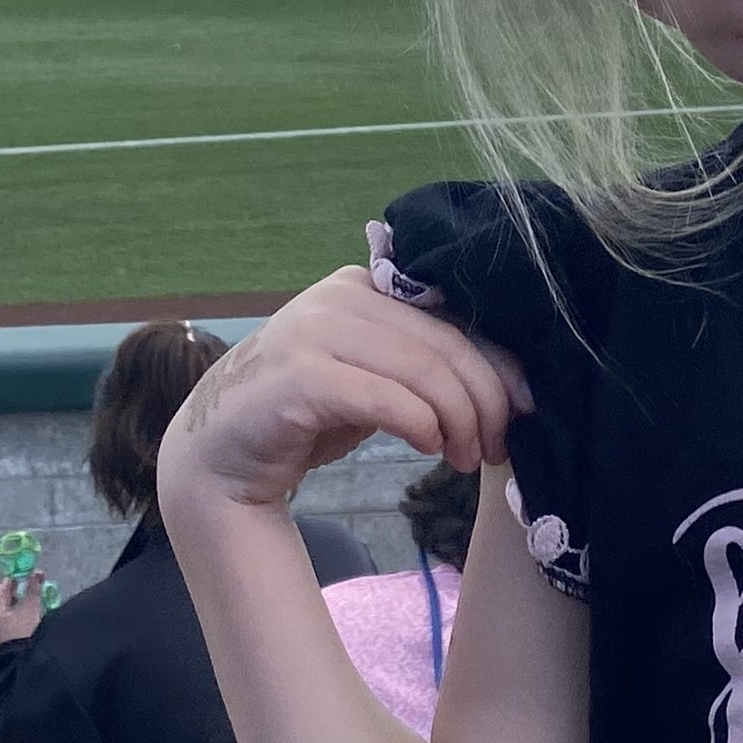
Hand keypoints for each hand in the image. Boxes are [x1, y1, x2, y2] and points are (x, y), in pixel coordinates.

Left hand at [0, 574, 47, 652]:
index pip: (2, 589)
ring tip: (13, 606)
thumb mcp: (33, 612)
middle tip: (15, 592)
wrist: (21, 667)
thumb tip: (37, 574)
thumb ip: (34, 591)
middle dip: (0, 590)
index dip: (14, 581)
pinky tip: (9, 619)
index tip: (25, 578)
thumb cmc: (28, 639)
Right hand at [159, 264, 529, 518]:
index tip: (524, 410)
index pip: (455, 317)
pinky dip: (421, 425)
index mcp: (366, 285)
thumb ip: (422, 362)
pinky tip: (431, 448)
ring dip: (459, 422)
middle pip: (445, 345)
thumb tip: (510, 381)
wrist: (218, 452)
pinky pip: (384, 398)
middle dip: (486, 402)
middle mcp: (341, 295)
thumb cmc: (308, 414)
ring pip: (423, 371)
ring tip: (466, 458)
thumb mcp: (374, 376)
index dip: (500, 364)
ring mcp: (315, 331)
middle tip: (496, 448)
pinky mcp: (299, 376)